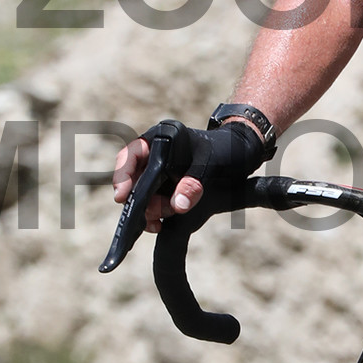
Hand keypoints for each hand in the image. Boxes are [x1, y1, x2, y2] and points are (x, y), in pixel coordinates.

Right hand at [112, 118, 269, 229]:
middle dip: (140, 200)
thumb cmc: (225, 150)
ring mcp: (158, 171)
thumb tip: (178, 206)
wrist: (240, 155)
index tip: (122, 196)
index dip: (123, 175)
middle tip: (154, 215)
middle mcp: (154, 154)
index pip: (131, 155)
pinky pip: (152, 203)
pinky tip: (160, 224)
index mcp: (161, 138)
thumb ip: (194, 183)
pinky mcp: (165, 187)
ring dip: (149, 210)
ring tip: (161, 220)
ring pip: (141, 195)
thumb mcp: (210, 164)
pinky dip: (154, 215)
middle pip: (133, 179)